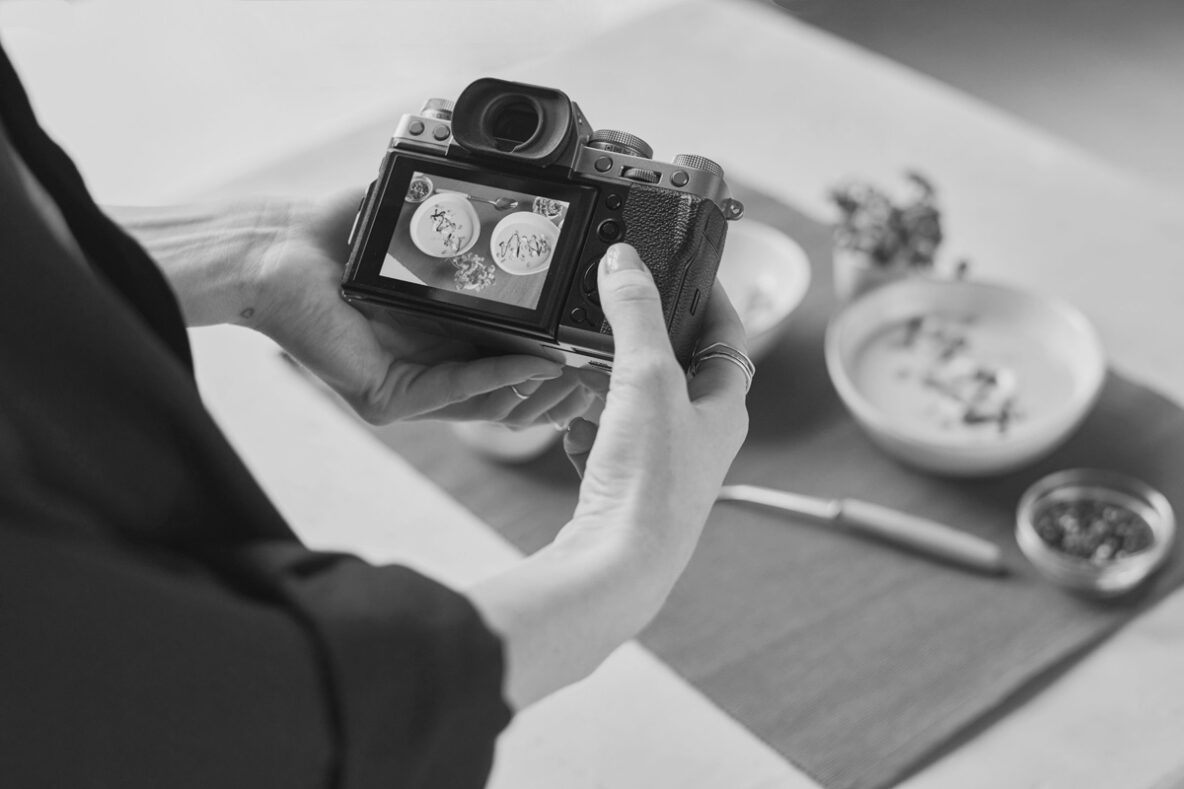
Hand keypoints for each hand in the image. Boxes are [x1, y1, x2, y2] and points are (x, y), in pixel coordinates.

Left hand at [252, 191, 599, 425]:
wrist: (278, 251)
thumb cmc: (339, 239)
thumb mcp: (422, 238)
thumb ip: (471, 245)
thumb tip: (525, 224)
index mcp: (438, 336)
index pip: (505, 361)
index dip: (549, 360)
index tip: (590, 350)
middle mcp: (426, 369)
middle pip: (505, 393)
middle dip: (557, 387)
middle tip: (598, 371)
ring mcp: (407, 390)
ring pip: (487, 403)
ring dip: (537, 389)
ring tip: (577, 370)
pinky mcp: (387, 399)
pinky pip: (454, 392)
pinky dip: (498, 378)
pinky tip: (533, 364)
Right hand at [559, 243, 748, 569]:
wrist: (617, 567)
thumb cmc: (651, 481)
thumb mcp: (646, 379)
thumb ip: (635, 314)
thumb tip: (625, 261)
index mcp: (725, 408)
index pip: (728, 335)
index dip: (709, 295)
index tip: (686, 264)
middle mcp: (702, 438)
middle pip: (676, 369)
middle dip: (641, 342)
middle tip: (611, 313)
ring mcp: (664, 467)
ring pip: (636, 406)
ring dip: (608, 386)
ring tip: (582, 370)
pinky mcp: (628, 489)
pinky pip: (607, 444)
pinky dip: (589, 430)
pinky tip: (574, 433)